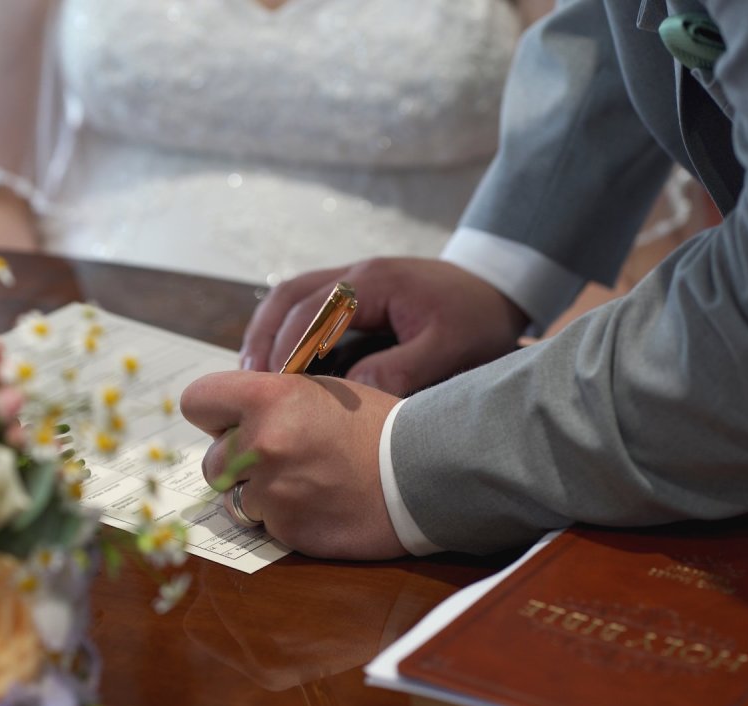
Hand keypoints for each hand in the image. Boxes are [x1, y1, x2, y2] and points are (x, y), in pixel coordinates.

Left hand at [180, 370, 405, 559]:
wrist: (420, 472)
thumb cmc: (373, 426)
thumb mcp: (317, 391)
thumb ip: (266, 402)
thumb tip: (228, 418)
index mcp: (267, 398)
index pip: (196, 401)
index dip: (212, 413)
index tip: (228, 421)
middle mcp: (261, 444)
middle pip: (211, 460)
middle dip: (236, 462)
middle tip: (279, 456)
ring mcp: (272, 491)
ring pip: (234, 497)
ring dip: (259, 493)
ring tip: (304, 480)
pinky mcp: (286, 529)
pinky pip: (264, 524)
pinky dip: (283, 517)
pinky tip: (317, 503)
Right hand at [239, 258, 528, 395]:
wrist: (498, 287)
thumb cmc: (477, 319)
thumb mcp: (451, 349)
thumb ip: (402, 368)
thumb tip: (349, 389)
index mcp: (375, 283)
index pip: (314, 311)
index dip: (290, 349)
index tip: (276, 388)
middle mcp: (355, 273)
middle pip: (288, 297)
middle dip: (265, 340)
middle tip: (250, 384)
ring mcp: (351, 277)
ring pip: (289, 295)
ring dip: (267, 332)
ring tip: (252, 374)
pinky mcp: (352, 290)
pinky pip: (303, 302)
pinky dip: (282, 329)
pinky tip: (277, 360)